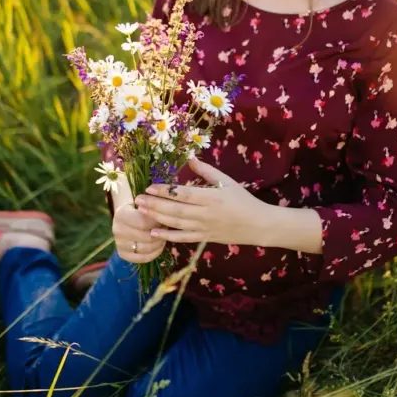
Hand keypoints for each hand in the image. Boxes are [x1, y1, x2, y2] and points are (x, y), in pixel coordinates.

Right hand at [112, 199, 165, 263]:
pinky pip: (142, 258)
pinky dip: (154, 253)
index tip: (164, 220)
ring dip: (159, 244)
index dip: (157, 223)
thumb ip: (152, 210)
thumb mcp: (145, 205)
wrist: (128, 217)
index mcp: (121, 215)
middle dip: (160, 234)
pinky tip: (159, 246)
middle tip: (166, 230)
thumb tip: (161, 218)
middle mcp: (117, 230)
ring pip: (145, 249)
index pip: (143, 223)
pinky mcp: (122, 254)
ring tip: (163, 237)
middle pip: (146, 237)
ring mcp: (118, 243)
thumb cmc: (140, 209)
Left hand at [134, 157, 270, 245]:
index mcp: (211, 198)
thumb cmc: (243, 200)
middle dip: (154, 204)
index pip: (183, 194)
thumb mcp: (226, 182)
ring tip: (141, 211)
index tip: (149, 187)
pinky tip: (154, 232)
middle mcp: (206, 214)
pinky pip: (183, 238)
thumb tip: (189, 158)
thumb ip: (206, 171)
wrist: (259, 225)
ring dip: (157, 217)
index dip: (164, 191)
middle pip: (175, 210)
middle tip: (137, 199)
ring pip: (176, 224)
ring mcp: (204, 228)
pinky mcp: (205, 239)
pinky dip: (168, 236)